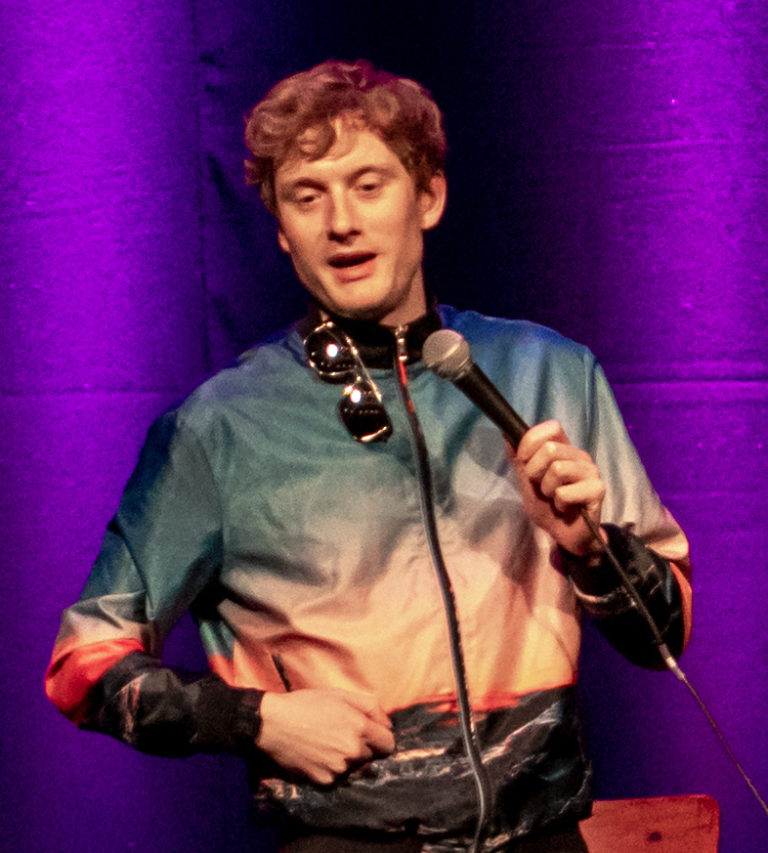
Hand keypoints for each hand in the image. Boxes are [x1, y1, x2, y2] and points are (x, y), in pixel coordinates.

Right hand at [256, 688, 394, 784]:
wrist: (273, 724)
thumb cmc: (307, 704)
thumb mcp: (340, 694)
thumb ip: (370, 706)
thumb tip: (387, 723)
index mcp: (360, 727)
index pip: (388, 744)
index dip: (381, 738)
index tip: (371, 733)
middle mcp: (353, 751)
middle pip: (372, 757)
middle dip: (363, 747)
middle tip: (342, 735)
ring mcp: (339, 769)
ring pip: (355, 767)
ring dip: (348, 759)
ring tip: (328, 744)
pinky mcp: (324, 781)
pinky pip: (338, 777)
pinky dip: (332, 768)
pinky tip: (318, 755)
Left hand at [509, 419, 605, 556]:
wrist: (565, 535)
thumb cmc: (547, 505)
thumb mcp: (525, 480)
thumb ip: (518, 458)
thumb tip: (507, 435)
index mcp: (564, 448)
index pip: (552, 427)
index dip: (532, 442)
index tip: (524, 461)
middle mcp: (579, 456)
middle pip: (550, 449)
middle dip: (535, 472)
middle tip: (542, 488)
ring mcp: (591, 471)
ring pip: (558, 469)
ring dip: (548, 489)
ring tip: (554, 498)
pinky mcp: (597, 490)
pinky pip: (565, 492)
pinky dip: (559, 503)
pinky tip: (565, 507)